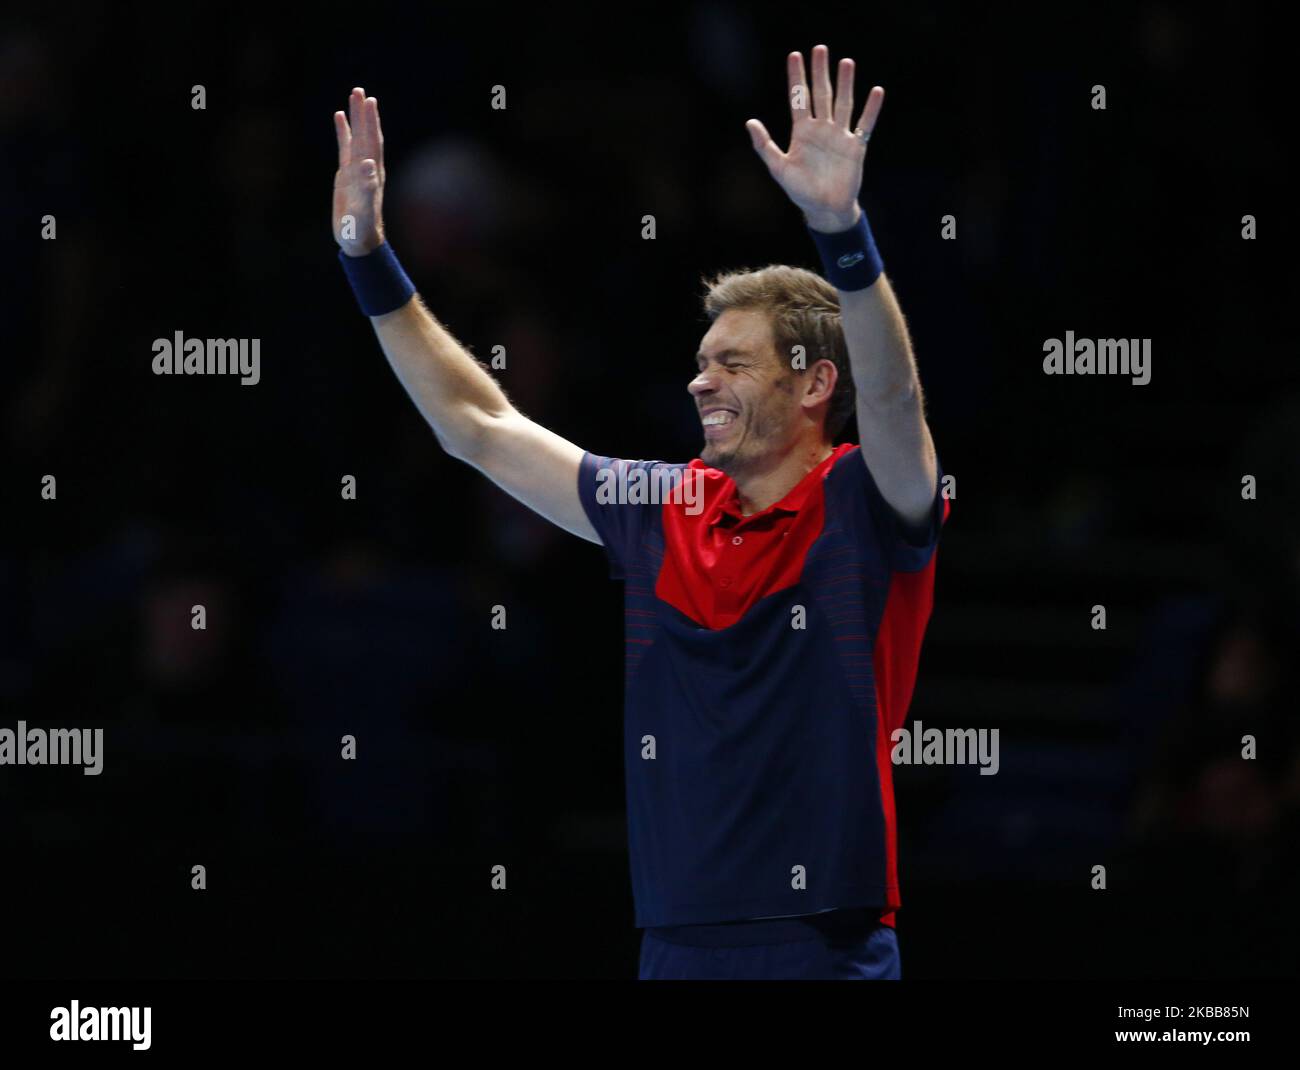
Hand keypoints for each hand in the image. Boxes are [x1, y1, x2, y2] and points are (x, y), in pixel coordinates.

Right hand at [333, 87, 386, 255]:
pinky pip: (345, 147)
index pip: (371, 141)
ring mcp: (356, 170)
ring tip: (353, 96)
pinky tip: (339, 117)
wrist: (358, 241)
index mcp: (372, 173)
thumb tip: (368, 165)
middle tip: (360, 91)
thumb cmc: (361, 229)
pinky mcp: (346, 175)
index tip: (369, 101)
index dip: (370, 122)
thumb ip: (367, 188)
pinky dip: (343, 132)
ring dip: (355, 118)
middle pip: (366, 134)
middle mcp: (367, 168)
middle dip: (363, 113)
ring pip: (356, 137)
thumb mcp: (363, 209)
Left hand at [745, 46, 882, 233]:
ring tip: (846, 62)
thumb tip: (750, 122)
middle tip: (820, 49)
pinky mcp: (855, 147)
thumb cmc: (800, 191)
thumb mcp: (778, 168)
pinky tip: (876, 91)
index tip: (794, 56)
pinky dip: (871, 109)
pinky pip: (864, 125)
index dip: (796, 78)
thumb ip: (764, 145)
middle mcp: (821, 130)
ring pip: (842, 104)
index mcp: (802, 133)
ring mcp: (839, 137)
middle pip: (821, 94)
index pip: (798, 99)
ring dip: (845, 84)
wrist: (824, 210)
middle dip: (820, 72)